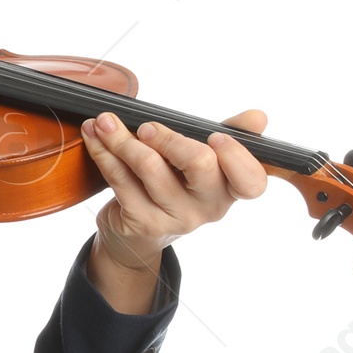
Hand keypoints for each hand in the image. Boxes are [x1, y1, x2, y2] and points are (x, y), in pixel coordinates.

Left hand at [84, 107, 270, 273]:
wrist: (137, 235)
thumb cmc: (176, 185)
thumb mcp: (205, 161)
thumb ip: (231, 136)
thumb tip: (258, 118)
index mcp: (231, 188)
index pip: (251, 181)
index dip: (236, 156)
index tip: (216, 136)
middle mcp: (209, 207)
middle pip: (199, 163)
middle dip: (170, 137)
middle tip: (146, 126)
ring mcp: (175, 218)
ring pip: (149, 166)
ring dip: (121, 138)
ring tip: (104, 121)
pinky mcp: (141, 221)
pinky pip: (120, 178)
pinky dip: (103, 152)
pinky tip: (94, 135)